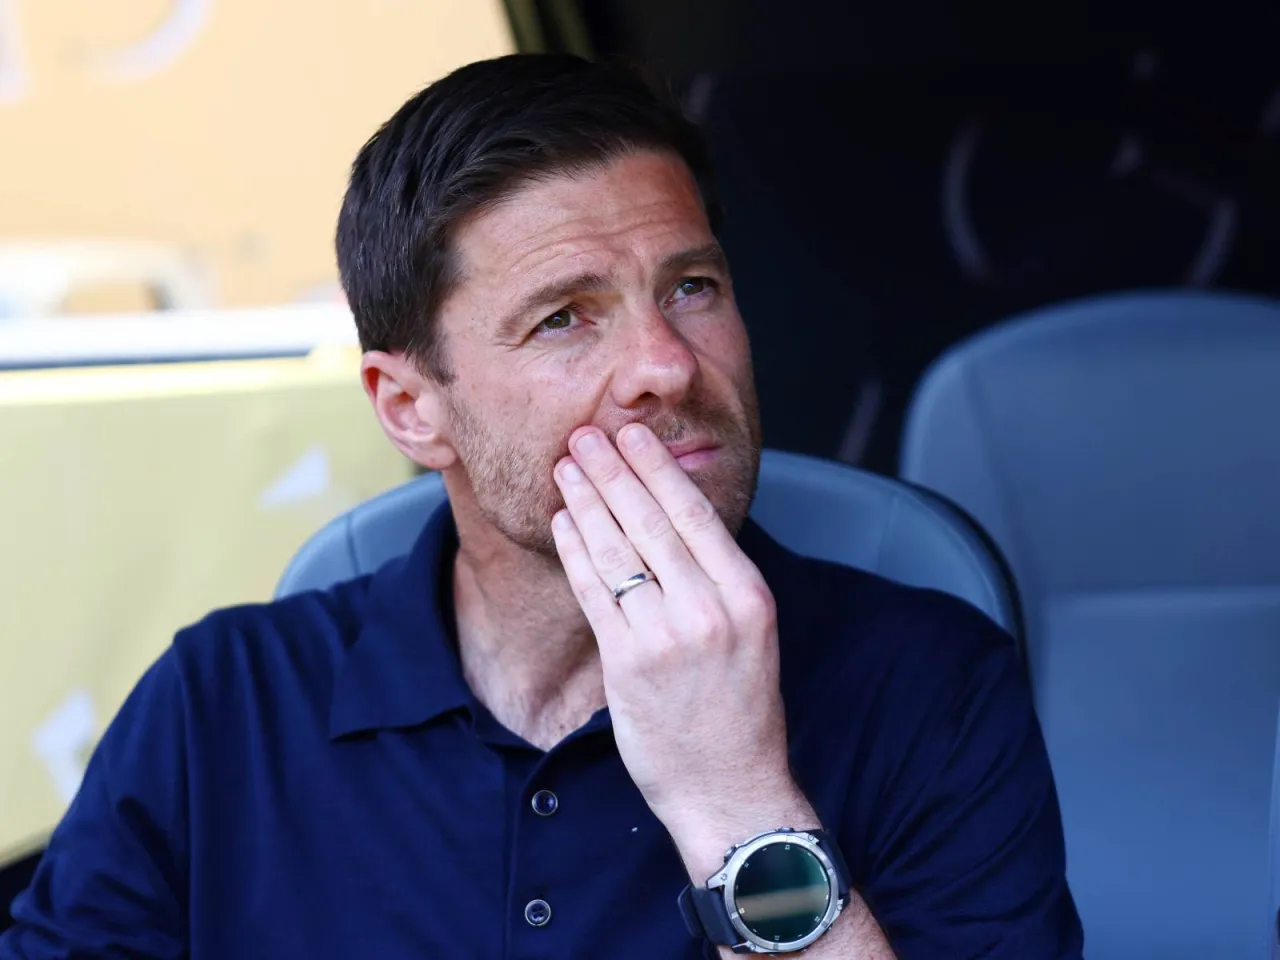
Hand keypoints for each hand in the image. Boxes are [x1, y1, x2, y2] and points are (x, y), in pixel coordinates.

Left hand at [551, 422, 814, 876]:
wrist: (730, 788)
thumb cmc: (739, 710)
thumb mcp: (751, 633)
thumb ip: (717, 580)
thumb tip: (672, 523)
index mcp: (748, 595)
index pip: (695, 514)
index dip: (656, 468)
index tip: (634, 435)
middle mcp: (711, 608)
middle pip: (651, 522)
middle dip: (613, 470)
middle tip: (587, 434)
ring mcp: (668, 636)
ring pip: (617, 551)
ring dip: (586, 502)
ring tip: (566, 468)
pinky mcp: (628, 664)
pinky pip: (595, 592)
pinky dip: (576, 552)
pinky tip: (563, 523)